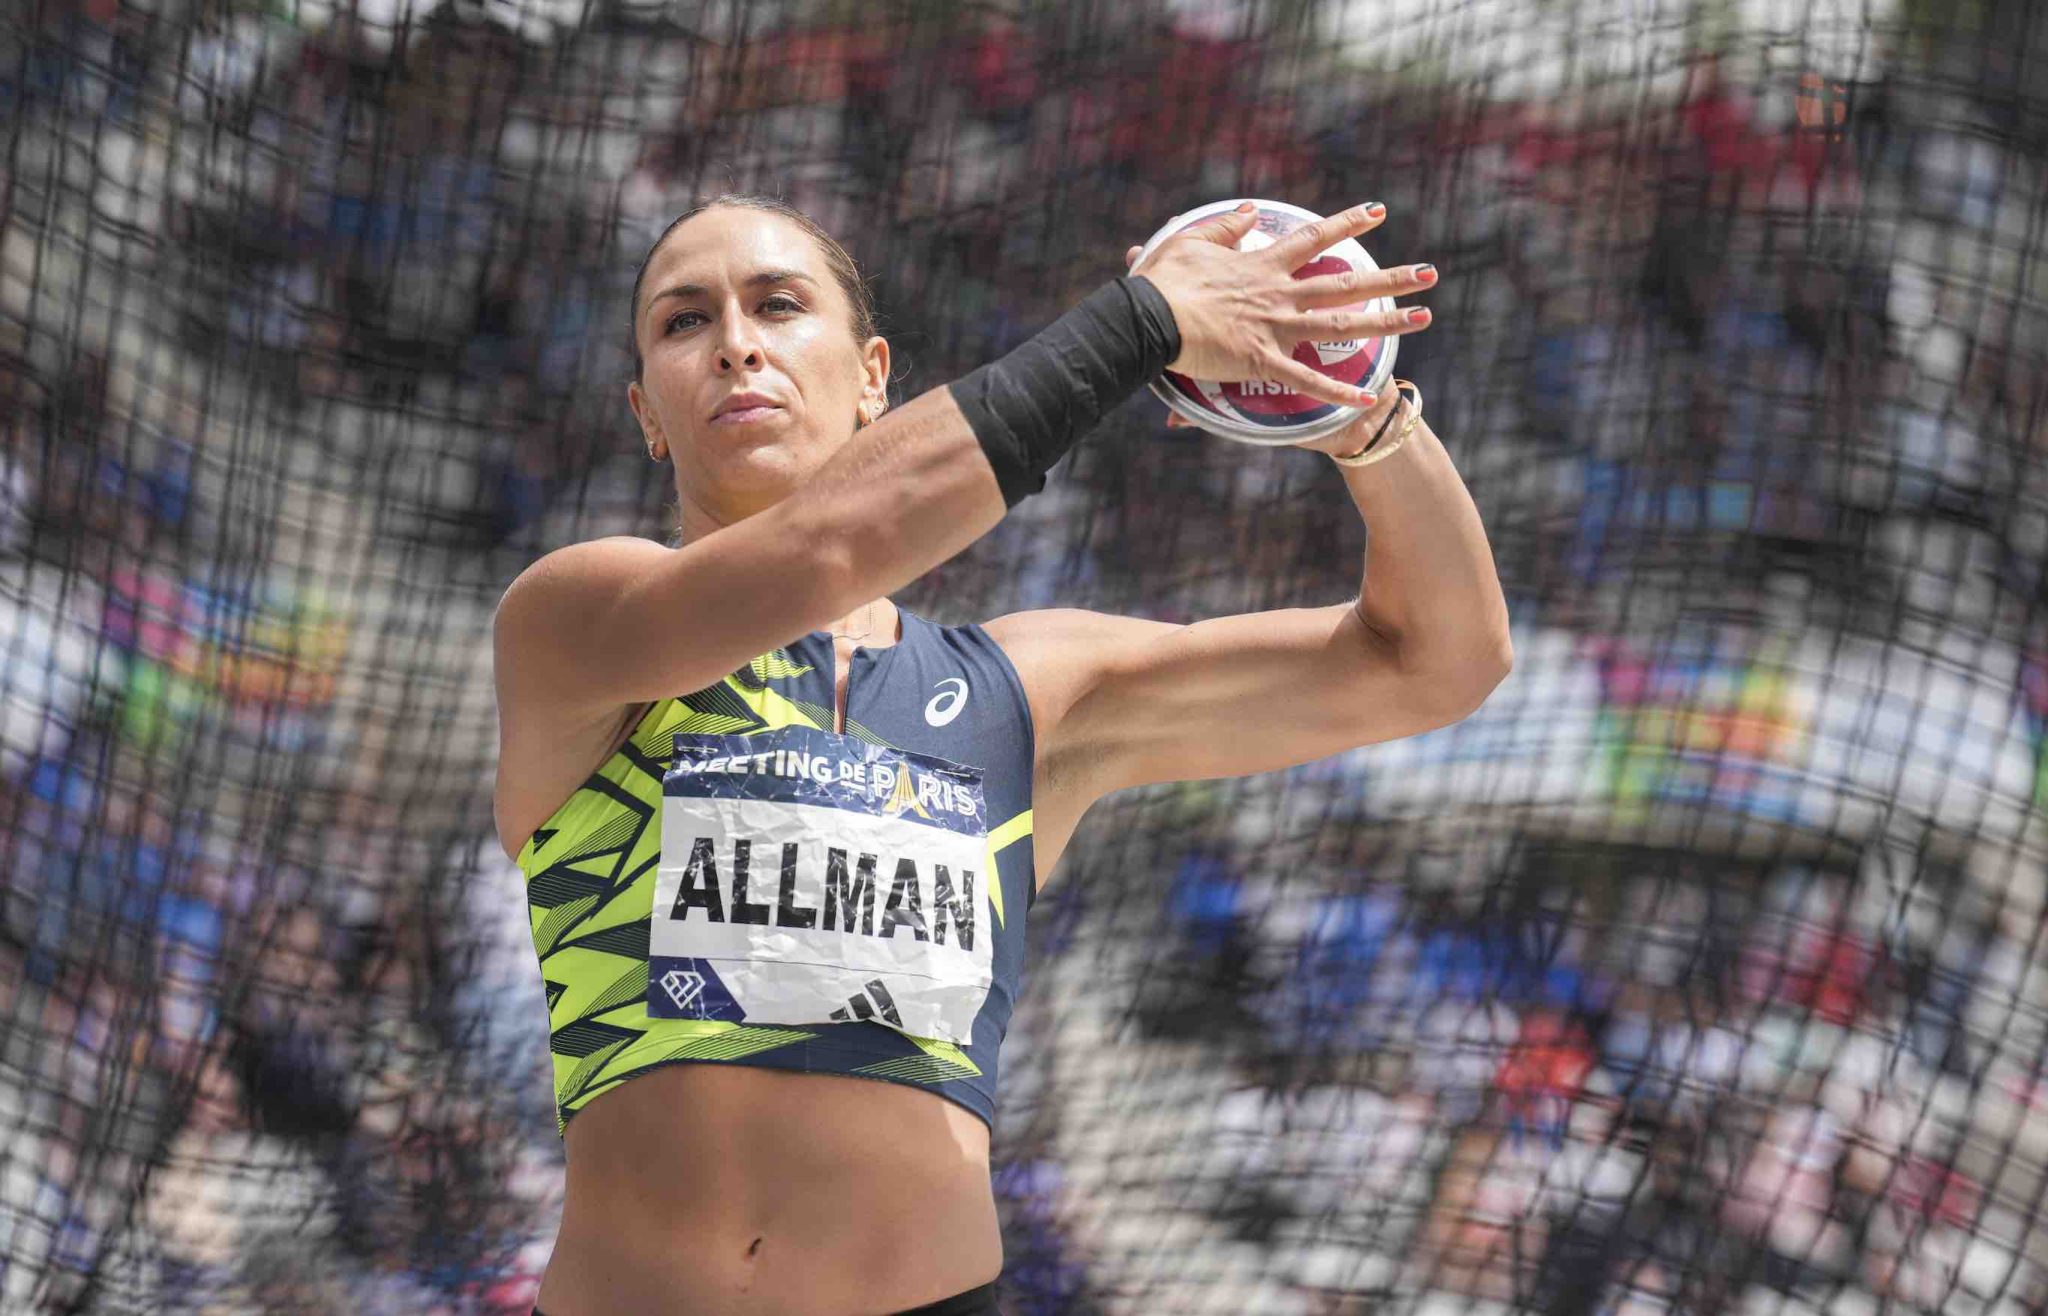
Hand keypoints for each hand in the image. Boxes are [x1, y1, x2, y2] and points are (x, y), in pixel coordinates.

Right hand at [1124, 201, 1437, 414]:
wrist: (1148, 317)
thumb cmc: (1161, 283)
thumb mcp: (1189, 242)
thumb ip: (1225, 226)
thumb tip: (1250, 210)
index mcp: (1263, 266)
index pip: (1315, 239)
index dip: (1348, 224)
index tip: (1378, 213)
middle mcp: (1279, 293)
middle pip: (1346, 282)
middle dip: (1391, 278)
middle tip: (1429, 273)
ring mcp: (1275, 327)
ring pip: (1341, 324)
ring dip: (1387, 322)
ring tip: (1425, 317)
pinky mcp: (1262, 361)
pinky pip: (1307, 379)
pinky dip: (1338, 391)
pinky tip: (1369, 397)